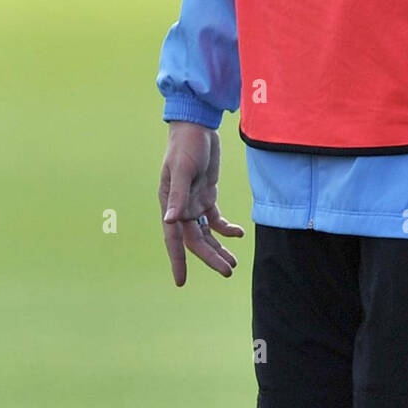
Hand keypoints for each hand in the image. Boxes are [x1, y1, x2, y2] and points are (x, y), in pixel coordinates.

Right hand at [159, 121, 243, 285]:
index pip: (174, 239)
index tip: (181, 282)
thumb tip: (169, 221)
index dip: (178, 260)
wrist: (197, 126)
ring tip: (234, 265)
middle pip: (196, 240)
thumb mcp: (182, 169)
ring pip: (207, 233)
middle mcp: (181, 207)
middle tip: (228, 271)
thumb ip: (177, 195)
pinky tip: (238, 234)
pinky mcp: (207, 195)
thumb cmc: (185, 145)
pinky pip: (217, 219)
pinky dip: (227, 229)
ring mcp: (194, 202)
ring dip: (219, 248)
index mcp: (170, 204)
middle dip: (210, 257)